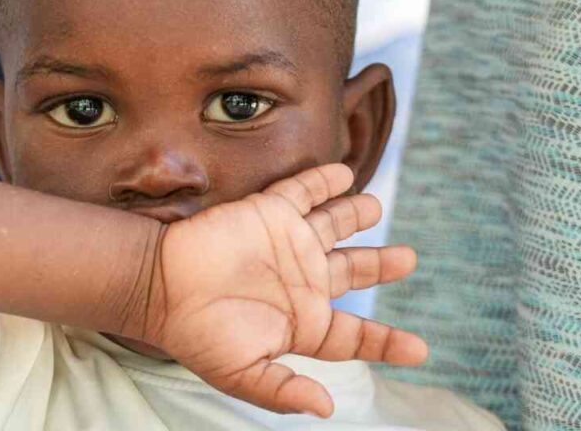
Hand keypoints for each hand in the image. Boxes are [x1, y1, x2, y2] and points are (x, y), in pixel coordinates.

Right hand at [143, 164, 426, 416]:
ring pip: (334, 224)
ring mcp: (288, 244)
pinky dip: (325, 181)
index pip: (355, 334)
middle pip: (354, 271)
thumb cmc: (198, 334)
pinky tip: (344, 173)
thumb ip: (283, 391)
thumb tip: (327, 408)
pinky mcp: (270, 212)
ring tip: (376, 207)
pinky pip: (304, 191)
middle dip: (382, 264)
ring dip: (357, 214)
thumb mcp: (242, 374)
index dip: (387, 341)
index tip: (420, 349)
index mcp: (302, 323)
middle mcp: (302, 281)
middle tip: (409, 259)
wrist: (160, 287)